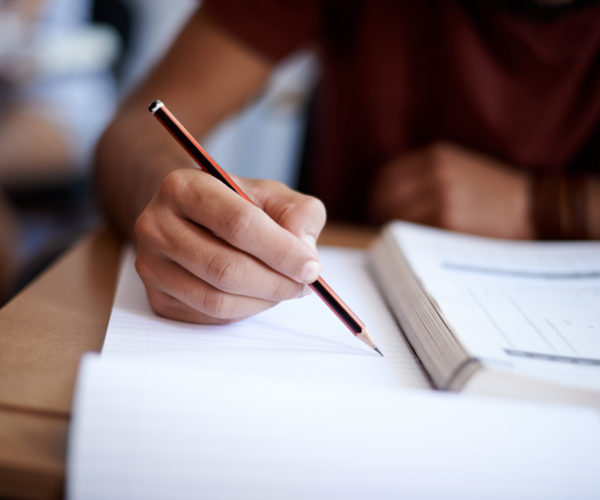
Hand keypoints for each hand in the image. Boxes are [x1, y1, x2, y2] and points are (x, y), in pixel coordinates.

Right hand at [134, 169, 325, 323]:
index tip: (311, 268)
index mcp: (184, 187)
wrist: (190, 216)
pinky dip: (244, 310)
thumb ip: (298, 213)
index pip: (238, 224)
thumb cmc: (235, 204)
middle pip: (225, 268)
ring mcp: (151, 265)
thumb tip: (304, 252)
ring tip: (284, 288)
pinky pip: (209, 316)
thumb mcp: (271, 194)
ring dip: (262, 301)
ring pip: (216, 299)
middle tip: (304, 284)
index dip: (281, 251)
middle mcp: (156, 225)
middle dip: (275, 282)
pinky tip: (258, 294)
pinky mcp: (157, 297)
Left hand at [368, 142, 532, 238]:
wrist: (532, 207)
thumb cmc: (493, 193)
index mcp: (435, 155)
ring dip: (392, 230)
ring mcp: (441, 197)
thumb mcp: (458, 167)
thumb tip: (385, 199)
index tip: (377, 210)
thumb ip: (424, 175)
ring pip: (396, 217)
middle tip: (382, 230)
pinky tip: (414, 246)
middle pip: (385, 197)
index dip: (377, 196)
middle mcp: (435, 172)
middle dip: (379, 215)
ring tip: (399, 240)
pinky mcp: (448, 222)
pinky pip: (413, 233)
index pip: (386, 176)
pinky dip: (408, 241)